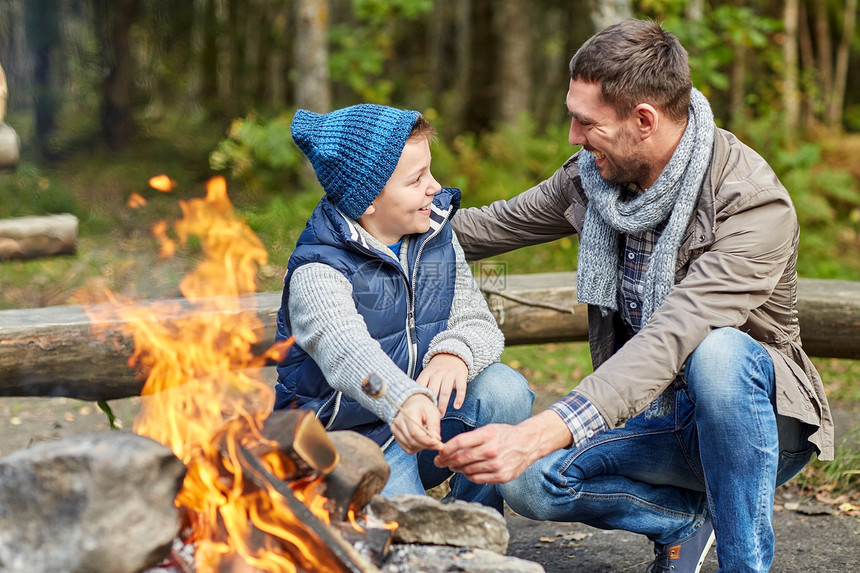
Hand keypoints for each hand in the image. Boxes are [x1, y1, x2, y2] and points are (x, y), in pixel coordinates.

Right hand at [391, 394, 442, 453]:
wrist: (411, 403)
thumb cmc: (423, 407)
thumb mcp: (433, 412)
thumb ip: (435, 426)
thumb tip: (437, 439)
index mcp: (408, 413)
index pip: (416, 433)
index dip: (428, 441)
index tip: (439, 444)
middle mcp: (399, 422)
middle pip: (413, 441)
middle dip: (427, 446)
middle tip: (438, 444)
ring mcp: (395, 429)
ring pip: (410, 447)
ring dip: (422, 447)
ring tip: (429, 440)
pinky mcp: (395, 436)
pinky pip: (406, 448)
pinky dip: (416, 448)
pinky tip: (422, 442)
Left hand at [416, 353, 467, 414]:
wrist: (453, 354)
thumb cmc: (437, 369)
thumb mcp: (427, 373)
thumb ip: (422, 385)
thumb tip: (412, 401)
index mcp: (427, 373)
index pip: (420, 385)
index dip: (419, 398)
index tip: (418, 409)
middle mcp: (438, 373)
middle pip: (433, 391)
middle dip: (431, 404)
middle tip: (429, 416)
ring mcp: (449, 374)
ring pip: (445, 392)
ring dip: (443, 405)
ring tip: (440, 415)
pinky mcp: (460, 375)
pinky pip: (461, 388)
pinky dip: (459, 398)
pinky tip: (457, 406)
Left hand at [433, 411, 571, 483]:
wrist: (528, 443)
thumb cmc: (504, 435)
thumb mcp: (488, 429)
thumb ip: (470, 439)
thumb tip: (448, 450)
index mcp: (487, 434)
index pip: (459, 443)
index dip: (445, 450)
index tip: (438, 453)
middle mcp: (492, 450)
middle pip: (461, 459)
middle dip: (446, 462)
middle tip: (439, 462)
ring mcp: (497, 465)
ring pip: (467, 471)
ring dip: (457, 469)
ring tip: (454, 466)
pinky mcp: (502, 476)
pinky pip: (477, 479)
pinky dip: (469, 476)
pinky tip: (467, 471)